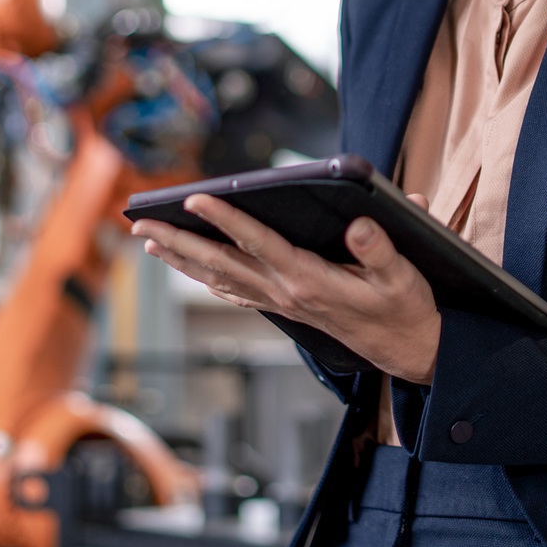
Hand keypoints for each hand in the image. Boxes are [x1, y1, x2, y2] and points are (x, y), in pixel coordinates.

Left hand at [129, 193, 440, 383]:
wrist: (406, 348)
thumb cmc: (404, 306)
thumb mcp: (403, 276)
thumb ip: (380, 248)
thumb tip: (359, 222)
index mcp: (310, 280)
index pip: (258, 242)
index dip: (226, 218)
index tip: (196, 197)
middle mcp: (286, 293)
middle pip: (221, 263)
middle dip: (179, 241)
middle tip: (140, 223)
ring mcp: (280, 302)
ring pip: (220, 277)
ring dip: (182, 259)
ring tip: (149, 240)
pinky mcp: (284, 307)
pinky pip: (234, 290)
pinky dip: (206, 277)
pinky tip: (190, 267)